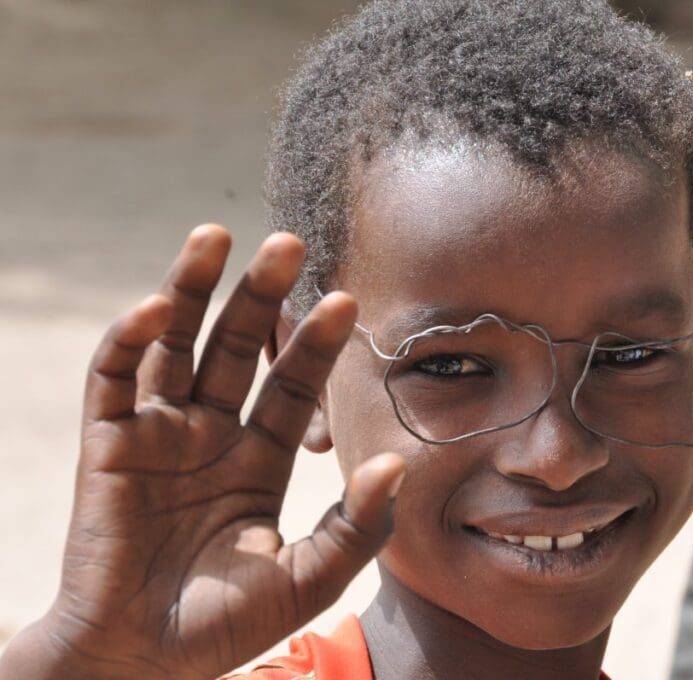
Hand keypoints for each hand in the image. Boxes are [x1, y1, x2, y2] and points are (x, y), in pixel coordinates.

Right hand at [0, 225, 404, 679]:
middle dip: (259, 296)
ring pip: (175, 345)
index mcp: (259, 459)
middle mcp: (210, 435)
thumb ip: (356, 526)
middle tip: (288, 242)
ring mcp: (157, 435)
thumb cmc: (224, 628)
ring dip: (191, 289)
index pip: (292, 386)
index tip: (345, 300)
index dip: (315, 345)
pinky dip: (129, 339)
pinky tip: (158, 307)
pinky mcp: (106, 444)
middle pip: (237, 348)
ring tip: (217, 234)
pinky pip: (113, 379)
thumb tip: (397, 462)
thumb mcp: (307, 580)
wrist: (140, 662)